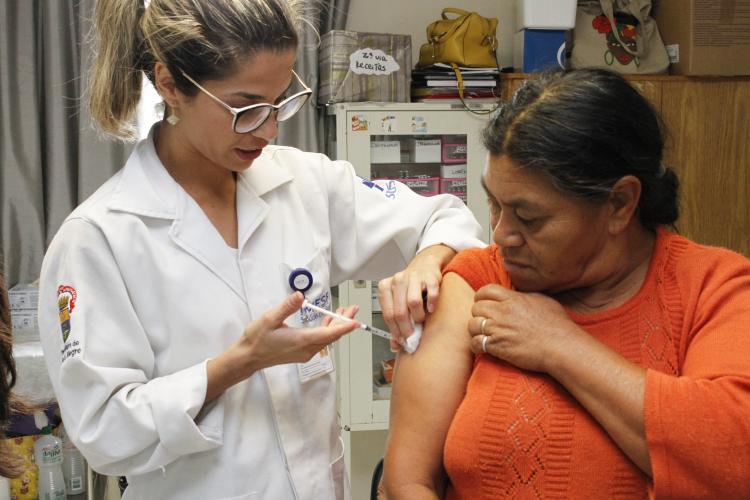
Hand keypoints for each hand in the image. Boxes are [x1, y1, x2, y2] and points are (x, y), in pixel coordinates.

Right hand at [237, 292, 357, 371]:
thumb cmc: (257, 338)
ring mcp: (305, 353)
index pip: (329, 334)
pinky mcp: (302, 353)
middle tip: (352, 309)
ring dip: (336, 326)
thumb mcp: (270, 318)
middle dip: (344, 322)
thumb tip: (300, 295)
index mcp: (301, 340)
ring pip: (327, 339)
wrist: (248, 357)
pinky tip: (328, 321)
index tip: (356, 322)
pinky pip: (320, 341)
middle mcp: (307, 349)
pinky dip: (327, 331)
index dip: (344, 327)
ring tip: (344, 312)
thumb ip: (287, 307)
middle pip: (331, 336)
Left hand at [378, 244, 455, 349]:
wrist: (424, 266)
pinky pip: (431, 294)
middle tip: (411, 335)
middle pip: (399, 311)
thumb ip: (395, 323)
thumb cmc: (409, 287)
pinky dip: (432, 304)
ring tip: (420, 319)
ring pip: (413, 302)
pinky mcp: (430, 277)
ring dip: (418, 316)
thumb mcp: (398, 302)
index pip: (388, 314)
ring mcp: (414, 277)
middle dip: (406, 328)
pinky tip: (431, 309)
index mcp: (385, 287)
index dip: (394, 331)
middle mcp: (398, 280)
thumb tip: (395, 345)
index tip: (401, 340)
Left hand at [468, 285, 583, 372]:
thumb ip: (526, 296)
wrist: (562, 346)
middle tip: (486, 321)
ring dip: (476, 330)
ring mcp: (498, 329)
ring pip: (472, 325)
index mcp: (513, 298)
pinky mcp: (497, 346)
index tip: (484, 303)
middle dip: (478, 314)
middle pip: (476, 307)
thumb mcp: (543, 301)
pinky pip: (475, 343)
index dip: (481, 297)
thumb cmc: (558, 325)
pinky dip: (477, 345)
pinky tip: (484, 347)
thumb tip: (519, 295)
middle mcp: (503, 311)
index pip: (485, 290)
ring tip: (484, 334)